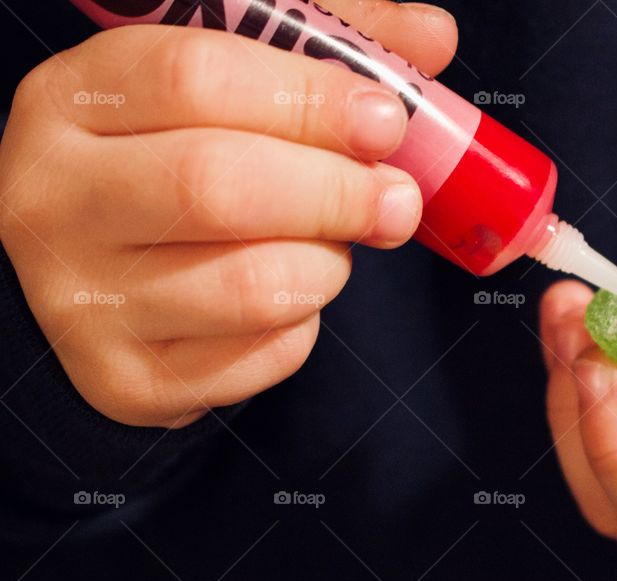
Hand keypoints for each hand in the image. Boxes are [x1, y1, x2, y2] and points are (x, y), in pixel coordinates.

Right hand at [0, 0, 457, 426]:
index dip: (309, 98)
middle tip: (397, 199)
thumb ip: (321, 54)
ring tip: (332, 248)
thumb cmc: (174, 166)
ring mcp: (83, 300)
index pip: (194, 78)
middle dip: (338, 193)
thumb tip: (431, 36)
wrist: (101, 278)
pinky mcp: (129, 379)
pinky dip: (304, 324)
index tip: (383, 120)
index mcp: (76, 101)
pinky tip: (289, 296)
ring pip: (252, 286)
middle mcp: (57, 199)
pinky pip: (263, 354)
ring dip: (327, 265)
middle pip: (219, 185)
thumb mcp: (227, 91)